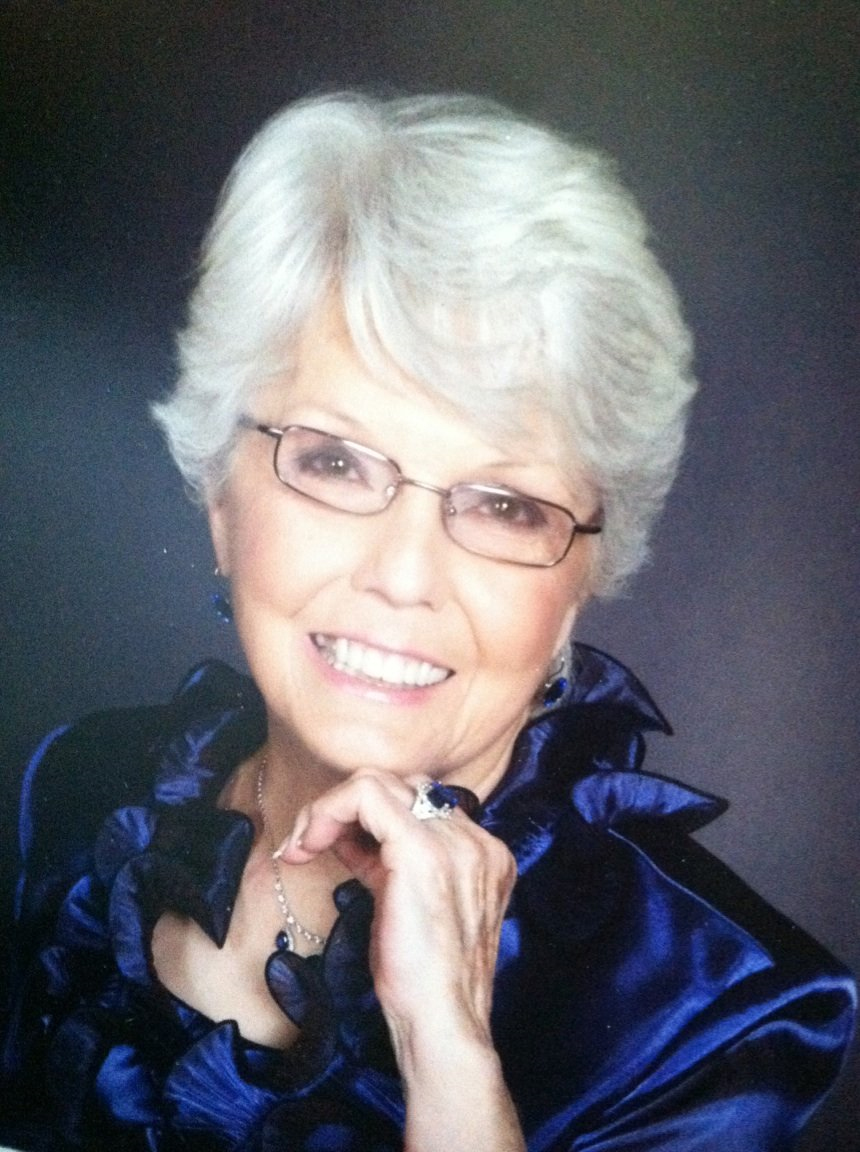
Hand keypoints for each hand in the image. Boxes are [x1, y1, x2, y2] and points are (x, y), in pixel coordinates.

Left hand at [276, 769, 516, 1041]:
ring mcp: (454, 842)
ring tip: (303, 843)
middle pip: (403, 786)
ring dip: (330, 808)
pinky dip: (327, 810)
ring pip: (379, 782)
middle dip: (346, 808)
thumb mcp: (409, 909)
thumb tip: (346, 835)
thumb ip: (390, 865)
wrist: (443, 1024)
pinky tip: (306, 844)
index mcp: (481, 854)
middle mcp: (475, 840)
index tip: (332, 847)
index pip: (420, 805)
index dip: (368, 819)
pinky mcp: (422, 851)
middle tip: (308, 843)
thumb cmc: (423, 982)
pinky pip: (365, 795)